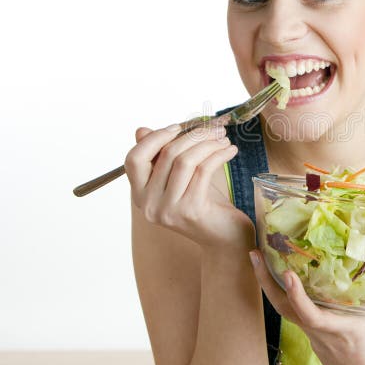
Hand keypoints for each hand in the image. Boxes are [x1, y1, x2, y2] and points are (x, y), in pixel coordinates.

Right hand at [125, 123, 253, 247]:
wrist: (225, 237)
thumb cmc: (203, 204)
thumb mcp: (180, 178)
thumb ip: (161, 156)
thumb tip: (141, 130)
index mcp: (140, 195)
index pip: (134, 159)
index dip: (154, 139)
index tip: (178, 127)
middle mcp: (149, 205)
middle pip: (166, 155)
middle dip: (193, 135)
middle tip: (215, 128)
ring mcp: (168, 210)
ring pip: (185, 160)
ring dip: (209, 143)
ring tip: (224, 139)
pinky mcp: (191, 210)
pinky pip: (203, 170)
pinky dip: (219, 155)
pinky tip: (230, 150)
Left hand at [249, 249, 364, 364]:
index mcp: (338, 331)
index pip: (308, 314)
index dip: (295, 295)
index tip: (285, 273)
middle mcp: (319, 333)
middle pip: (283, 308)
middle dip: (264, 281)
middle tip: (253, 253)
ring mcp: (314, 337)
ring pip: (284, 311)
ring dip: (269, 286)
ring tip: (259, 259)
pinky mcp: (314, 338)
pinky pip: (292, 314)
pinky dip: (283, 296)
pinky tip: (282, 279)